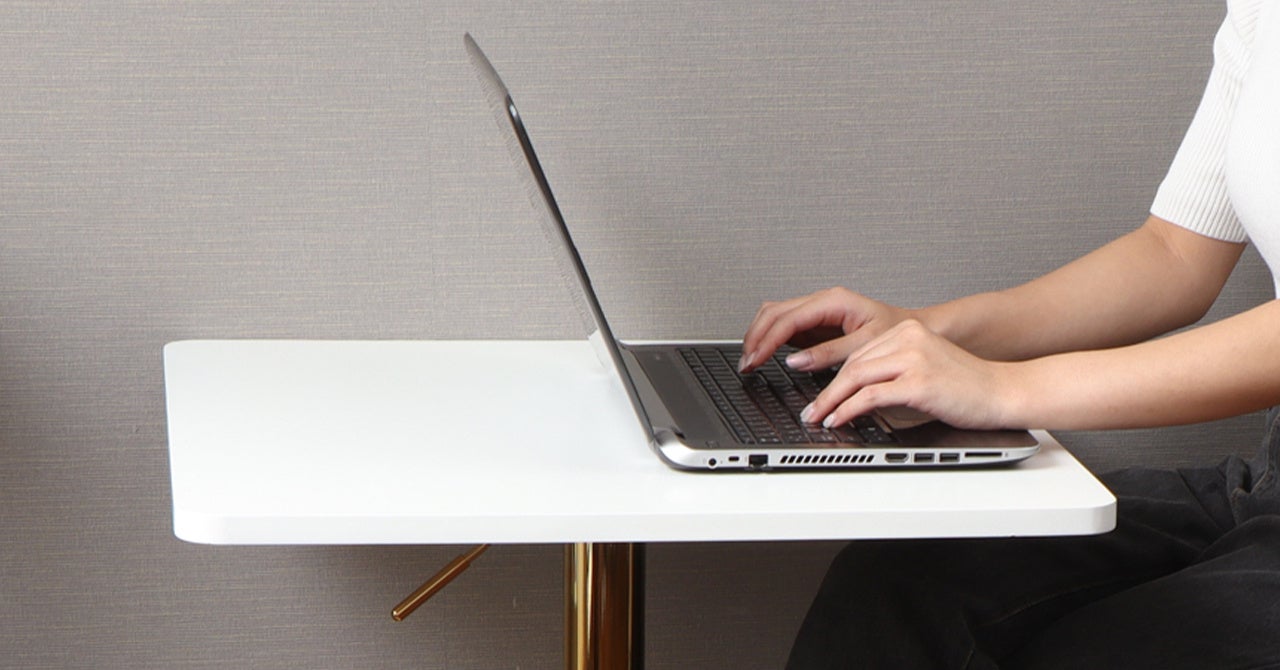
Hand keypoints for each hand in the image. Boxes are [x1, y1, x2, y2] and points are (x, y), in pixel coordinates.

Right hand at [740, 287, 910, 372]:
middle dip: (755, 337)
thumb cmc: (895, 332)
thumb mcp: (864, 347)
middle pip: (773, 312)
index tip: (754, 360)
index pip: (788, 319)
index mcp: (833, 302)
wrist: (912, 328)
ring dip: (758, 335)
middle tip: (746, 363)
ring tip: (749, 359)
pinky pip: (784, 323)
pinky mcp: (815, 321)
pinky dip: (769, 337)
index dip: (767, 341)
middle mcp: (822, 301)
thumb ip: (828, 354)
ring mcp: (816, 310)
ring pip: (774, 314)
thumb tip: (795, 361)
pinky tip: (763, 353)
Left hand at [801, 319, 1018, 430]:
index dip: (833, 378)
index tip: (818, 396)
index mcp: (909, 331)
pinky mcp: (919, 382)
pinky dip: (848, 410)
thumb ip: (893, 373)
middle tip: (810, 411)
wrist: (1003, 392)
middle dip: (826, 391)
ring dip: (830, 402)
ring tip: (818, 418)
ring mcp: (914, 358)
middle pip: (852, 364)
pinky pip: (870, 396)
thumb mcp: (925, 368)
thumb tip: (855, 394)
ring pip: (856, 377)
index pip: (859, 354)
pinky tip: (839, 420)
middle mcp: (909, 338)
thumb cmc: (967, 388)